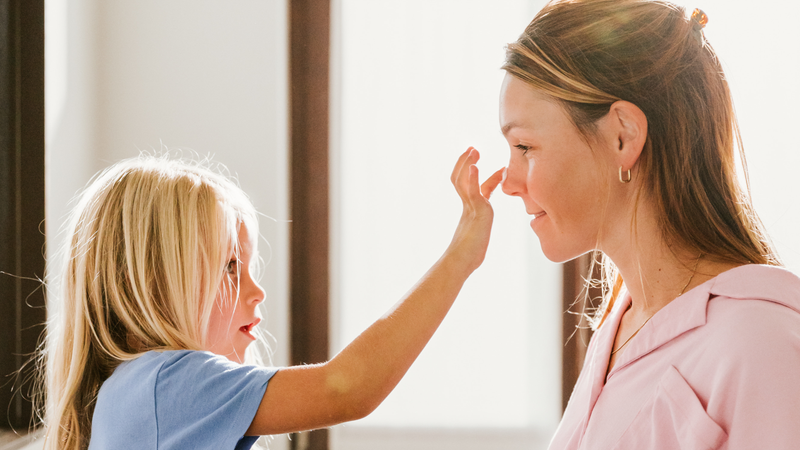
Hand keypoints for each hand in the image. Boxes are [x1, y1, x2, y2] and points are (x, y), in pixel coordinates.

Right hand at [447, 147, 504, 272]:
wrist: (460, 263)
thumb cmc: (468, 257)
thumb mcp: (476, 241)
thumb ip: (476, 235)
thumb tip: (474, 247)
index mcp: (469, 211)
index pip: (470, 188)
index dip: (474, 175)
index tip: (478, 163)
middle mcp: (468, 206)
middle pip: (461, 178)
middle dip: (466, 163)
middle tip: (472, 149)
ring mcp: (471, 207)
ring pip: (464, 180)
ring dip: (467, 163)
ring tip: (473, 150)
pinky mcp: (476, 211)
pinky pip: (473, 191)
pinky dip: (473, 178)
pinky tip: (474, 166)